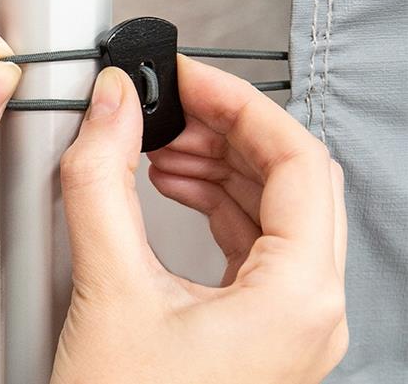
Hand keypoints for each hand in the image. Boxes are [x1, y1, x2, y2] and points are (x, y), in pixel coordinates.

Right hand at [52, 57, 346, 382]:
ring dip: (217, 165)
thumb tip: (108, 106)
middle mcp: (308, 310)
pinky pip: (252, 246)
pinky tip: (168, 188)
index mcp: (297, 297)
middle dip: (225, 131)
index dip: (240, 103)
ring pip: (272, 211)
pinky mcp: (257, 332)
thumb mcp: (108, 288)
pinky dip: (213, 204)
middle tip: (168, 104)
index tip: (189, 77)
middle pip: (291, 180)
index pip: (297, 160)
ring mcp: (287, 324)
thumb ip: (101, 182)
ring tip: (157, 143)